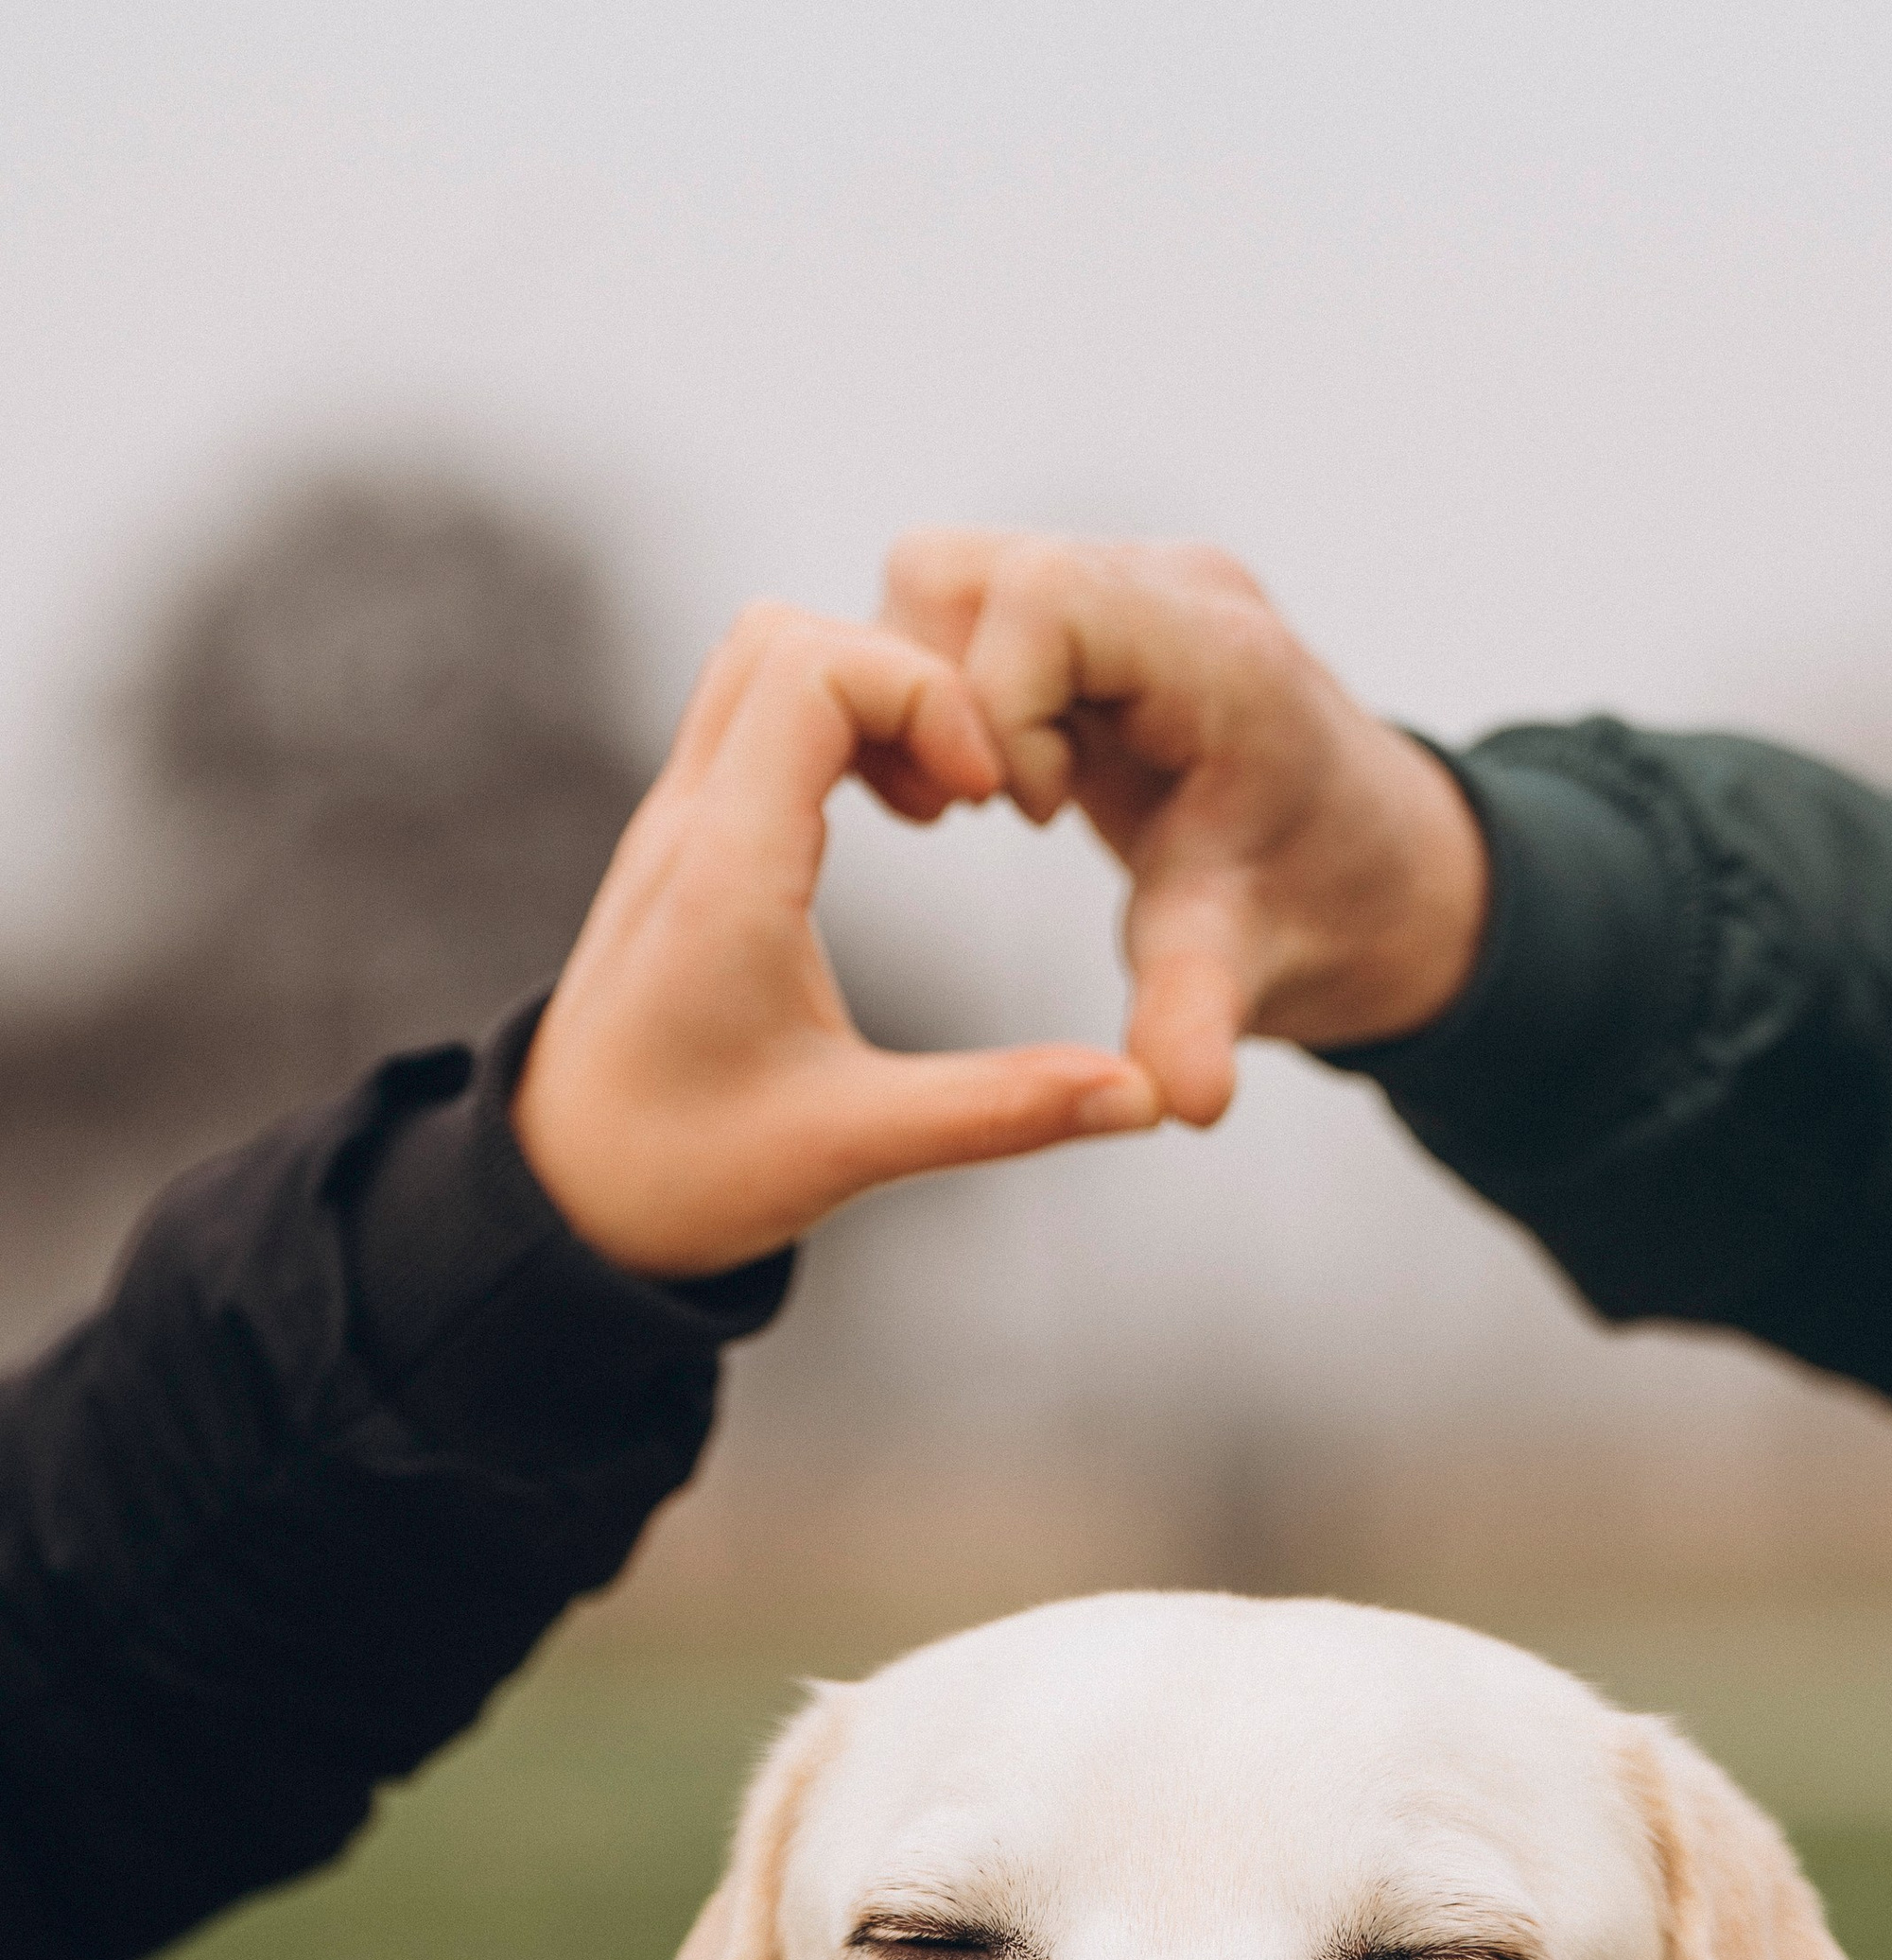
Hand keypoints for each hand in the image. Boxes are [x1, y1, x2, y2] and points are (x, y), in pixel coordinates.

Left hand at [514, 604, 1159, 1277]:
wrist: (557, 1201)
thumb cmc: (684, 1179)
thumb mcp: (853, 1150)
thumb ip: (1002, 1111)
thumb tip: (1141, 1098)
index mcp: (725, 875)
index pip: (813, 667)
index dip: (923, 692)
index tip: (983, 795)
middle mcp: (687, 824)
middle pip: (785, 632)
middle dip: (905, 678)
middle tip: (971, 793)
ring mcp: (675, 824)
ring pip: (761, 660)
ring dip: (868, 695)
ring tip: (941, 802)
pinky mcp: (682, 844)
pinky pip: (754, 716)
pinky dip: (837, 728)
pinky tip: (897, 819)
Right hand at [880, 534, 1489, 1126]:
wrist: (1379, 876)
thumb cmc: (1320, 913)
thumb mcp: (1250, 972)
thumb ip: (1201, 1020)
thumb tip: (1183, 1102)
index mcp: (1220, 658)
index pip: (1041, 598)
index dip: (995, 707)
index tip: (1036, 815)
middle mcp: (1170, 590)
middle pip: (957, 575)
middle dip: (937, 704)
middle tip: (992, 811)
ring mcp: (1130, 587)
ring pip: (944, 582)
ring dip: (933, 698)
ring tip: (1001, 799)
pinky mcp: (1098, 610)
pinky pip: (969, 610)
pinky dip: (953, 694)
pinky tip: (1010, 781)